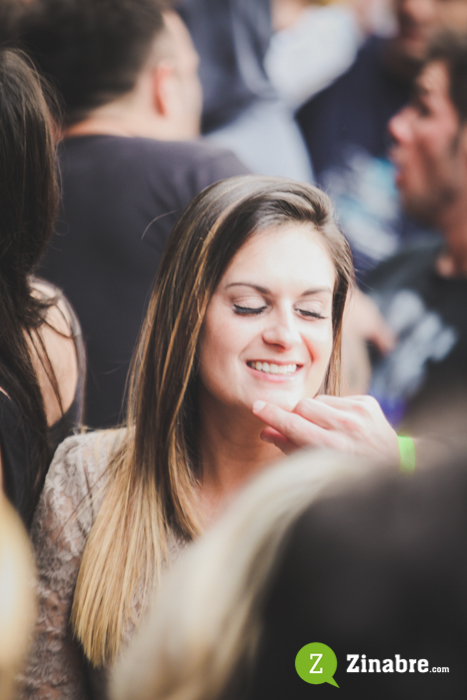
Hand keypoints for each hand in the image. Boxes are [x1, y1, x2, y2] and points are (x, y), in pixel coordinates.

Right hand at [252, 394, 398, 461]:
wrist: (393, 464)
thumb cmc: (349, 471)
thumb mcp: (318, 468)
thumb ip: (290, 448)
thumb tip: (265, 432)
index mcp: (333, 447)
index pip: (294, 425)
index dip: (273, 415)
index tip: (257, 406)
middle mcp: (348, 428)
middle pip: (303, 406)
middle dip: (296, 414)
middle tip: (299, 427)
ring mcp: (360, 413)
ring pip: (318, 400)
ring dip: (315, 412)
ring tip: (327, 430)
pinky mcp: (368, 403)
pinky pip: (336, 399)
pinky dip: (333, 410)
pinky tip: (343, 425)